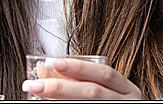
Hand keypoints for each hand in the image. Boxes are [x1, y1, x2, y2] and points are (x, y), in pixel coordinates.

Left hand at [22, 57, 141, 99]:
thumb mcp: (103, 91)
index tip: (52, 62)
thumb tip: (44, 70)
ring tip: (37, 92)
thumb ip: (79, 81)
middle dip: (61, 86)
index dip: (79, 67)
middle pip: (93, 92)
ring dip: (59, 98)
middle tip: (35, 84)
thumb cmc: (108, 103)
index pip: (105, 74)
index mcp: (127, 90)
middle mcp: (126, 103)